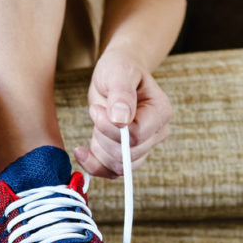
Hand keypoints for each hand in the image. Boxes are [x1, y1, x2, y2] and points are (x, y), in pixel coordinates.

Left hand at [74, 49, 172, 177]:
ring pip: (118, 167)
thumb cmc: (119, 69)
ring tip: (96, 121)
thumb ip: (121, 94)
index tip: (97, 109)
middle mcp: (157, 133)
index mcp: (160, 112)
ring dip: (98, 148)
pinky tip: (81, 151)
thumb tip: (121, 119)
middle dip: (102, 136)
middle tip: (97, 111)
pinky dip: (93, 165)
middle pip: (126, 155)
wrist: (116, 76)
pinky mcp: (128, 156)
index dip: (110, 128)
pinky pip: (111, 172)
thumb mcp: (118, 72)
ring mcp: (144, 147)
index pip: (136, 135)